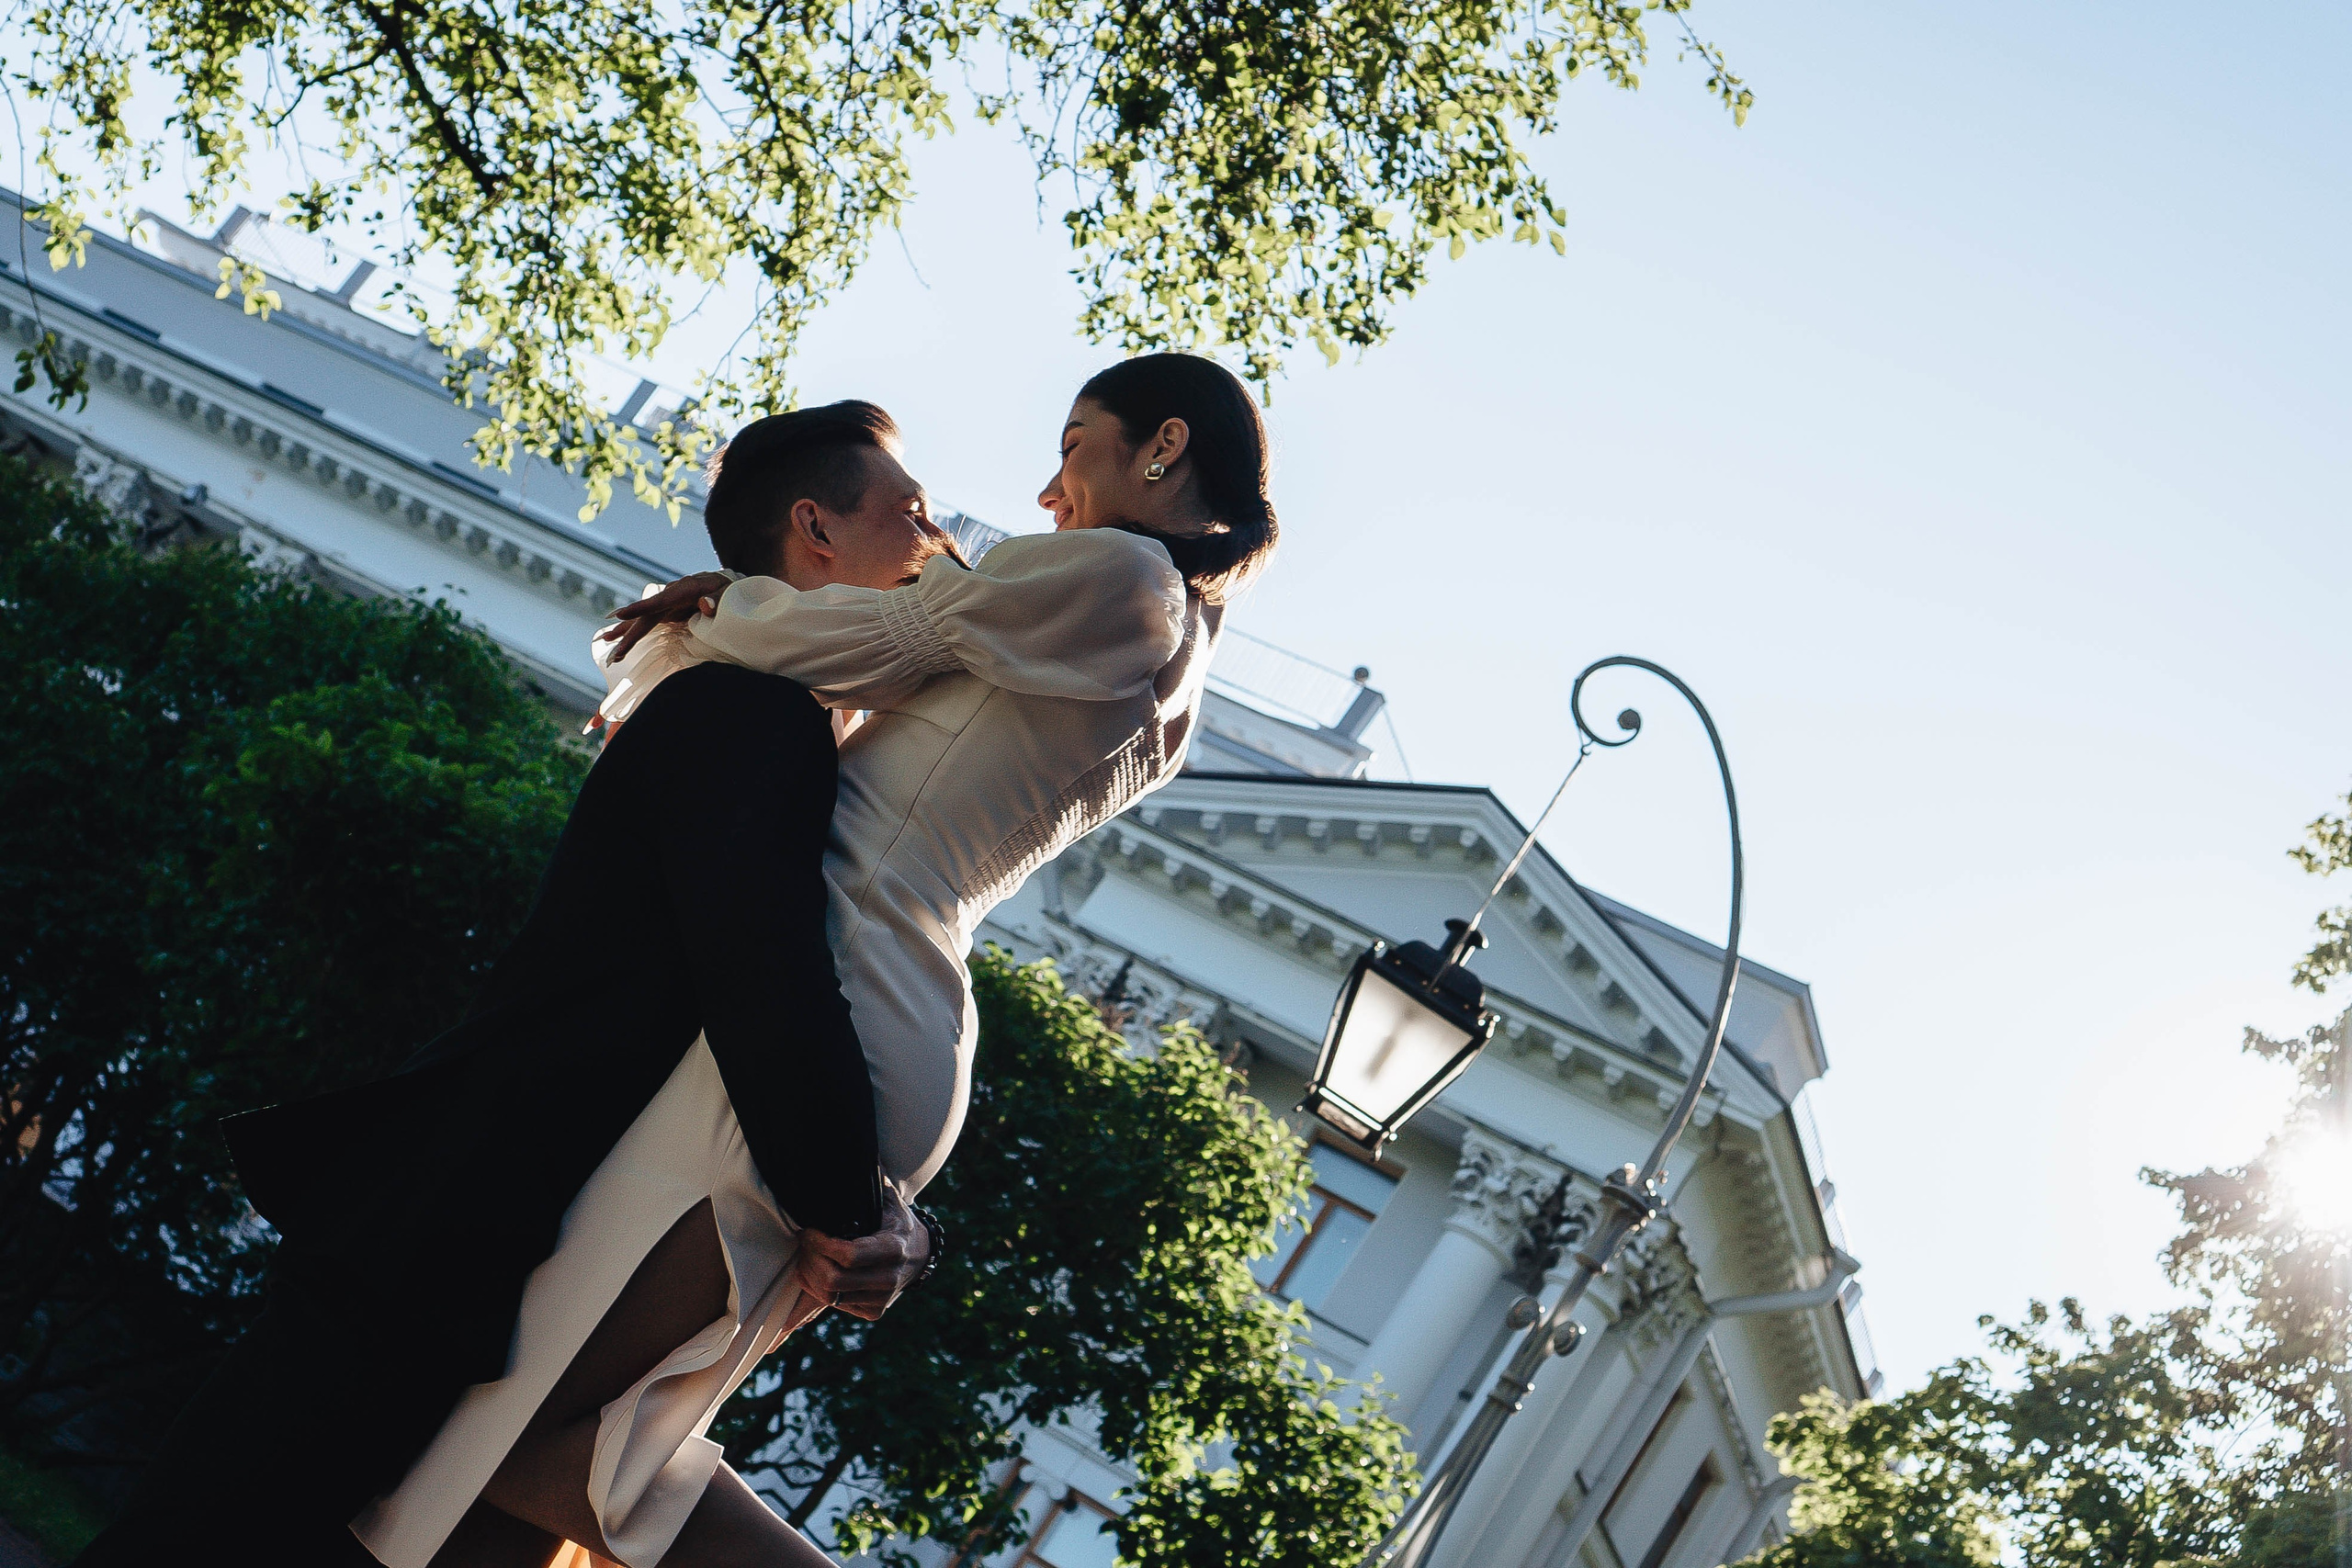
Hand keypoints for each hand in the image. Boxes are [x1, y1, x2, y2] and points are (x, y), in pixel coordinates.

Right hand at [599, 571, 732, 662]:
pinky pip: (648, 623)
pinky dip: (633, 631)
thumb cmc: (728, 588)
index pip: (659, 601)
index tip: (621, 615)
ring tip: (609, 648)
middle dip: (629, 634)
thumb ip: (717, 598)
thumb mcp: (727, 591)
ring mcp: (667, 604)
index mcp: (683, 589)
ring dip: (626, 635)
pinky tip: (618, 639)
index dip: (640, 609)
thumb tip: (706, 606)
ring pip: (642, 621)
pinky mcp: (667, 612)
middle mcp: (669, 595)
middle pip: (646, 617)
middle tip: (616, 652)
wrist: (726, 583)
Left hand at [776, 1188, 930, 1337]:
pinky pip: (834, 1305)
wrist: (920, 1255)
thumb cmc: (896, 1221)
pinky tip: (815, 1269)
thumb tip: (857, 1152)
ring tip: (806, 1255)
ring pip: (829, 1296)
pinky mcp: (873, 1312)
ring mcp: (881, 1299)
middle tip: (803, 1242)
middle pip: (833, 1280)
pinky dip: (817, 1288)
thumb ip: (871, 1179)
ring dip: (809, 1275)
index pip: (849, 1256)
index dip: (821, 1244)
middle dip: (810, 1260)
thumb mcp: (889, 1199)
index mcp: (893, 1249)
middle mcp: (889, 1278)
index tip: (809, 1230)